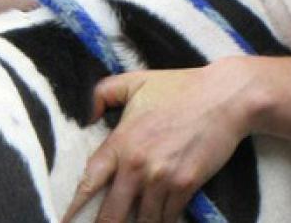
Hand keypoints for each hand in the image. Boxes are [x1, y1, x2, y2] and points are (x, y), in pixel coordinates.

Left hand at [62, 61, 256, 222]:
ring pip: (142, 220)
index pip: (88, 183)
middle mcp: (137, 165)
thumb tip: (87, 116)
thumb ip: (103, 92)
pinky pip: (168, 216)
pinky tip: (159, 221)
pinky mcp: (186, 185)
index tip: (64, 221)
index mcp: (121, 142)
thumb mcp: (137, 81)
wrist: (226, 97)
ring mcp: (162, 178)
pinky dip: (162, 222)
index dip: (74, 207)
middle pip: (111, 214)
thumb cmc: (181, 87)